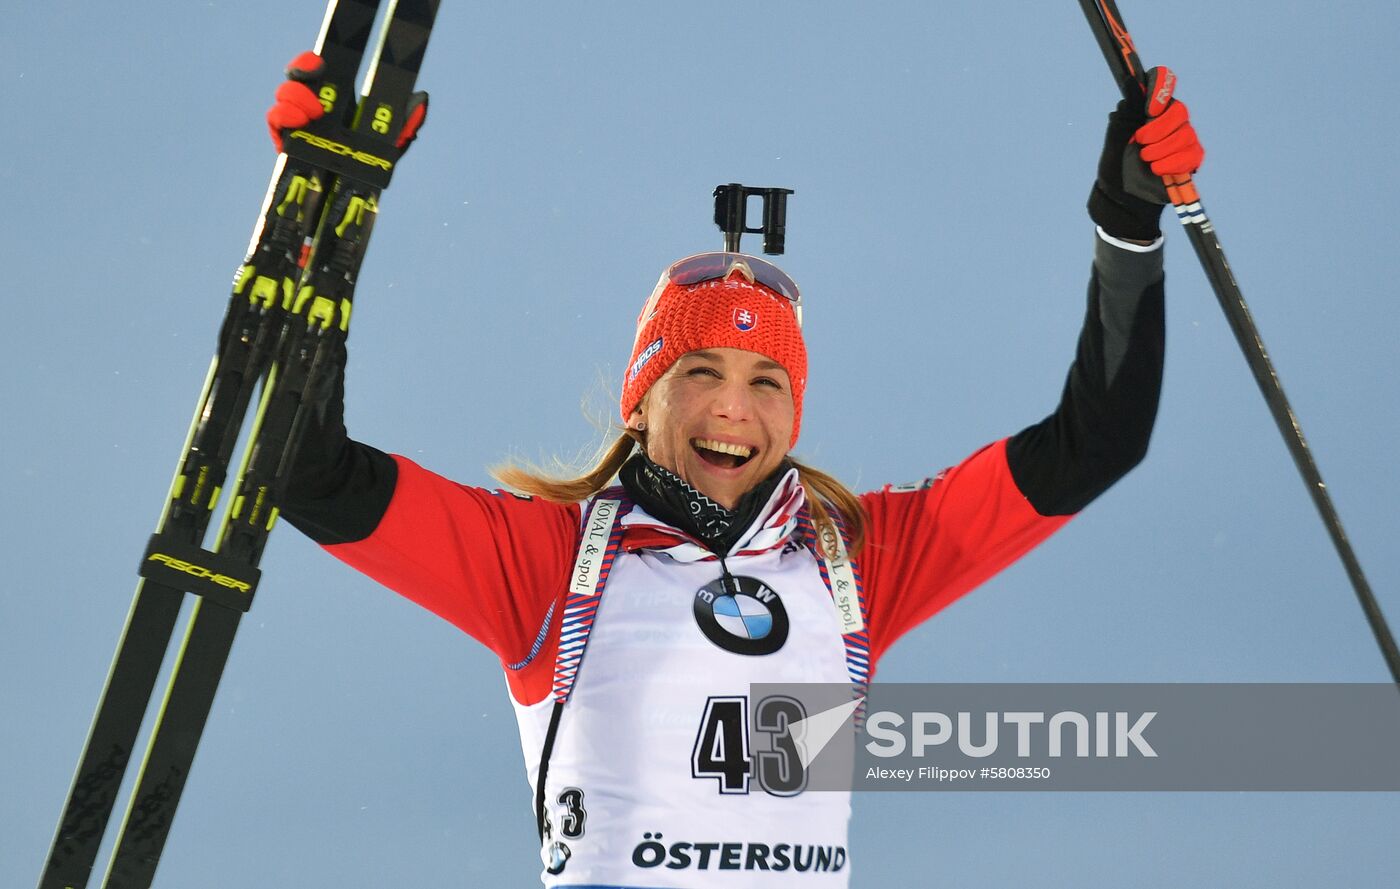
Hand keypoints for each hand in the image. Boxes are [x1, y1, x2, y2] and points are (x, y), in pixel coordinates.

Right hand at [265, 51, 428, 153]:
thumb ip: (406, 124)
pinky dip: (281, 116)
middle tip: (318, 99)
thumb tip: (422, 99)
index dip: (313, 62)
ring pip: (285, 97)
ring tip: (310, 114)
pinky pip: (275, 121)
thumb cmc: (369, 167)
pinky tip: (295, 122)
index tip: (319, 63)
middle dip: (302, 79)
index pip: (320, 72)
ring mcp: (297, 123)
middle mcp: (313, 107)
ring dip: (294, 99)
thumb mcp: (391, 145)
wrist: (347, 199)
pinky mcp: (285, 140)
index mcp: (337, 101)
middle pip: (298, 80)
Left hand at [1088, 66, 1204, 240]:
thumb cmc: (1116, 170)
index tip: (1149, 109)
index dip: (1160, 89)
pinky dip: (1172, 163)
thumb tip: (1130, 84)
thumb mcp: (1114, 142)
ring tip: (1146, 162)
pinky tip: (1158, 170)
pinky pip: (1192, 154)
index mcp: (1148, 112)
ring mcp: (1182, 140)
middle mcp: (1168, 122)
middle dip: (1158, 128)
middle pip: (1178, 110)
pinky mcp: (1190, 159)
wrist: (1122, 201)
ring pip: (1185, 134)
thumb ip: (1124, 115)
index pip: (1163, 84)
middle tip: (1140, 143)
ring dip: (1162, 150)